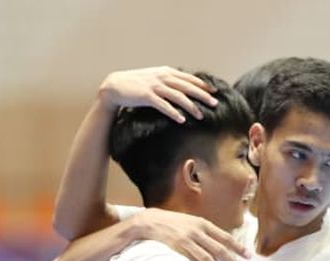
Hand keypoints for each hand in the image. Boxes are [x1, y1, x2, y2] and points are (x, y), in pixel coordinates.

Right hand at [99, 66, 218, 121]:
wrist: (114, 86)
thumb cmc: (135, 84)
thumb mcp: (154, 78)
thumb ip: (168, 81)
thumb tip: (182, 88)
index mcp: (166, 72)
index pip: (189, 78)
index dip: (202, 85)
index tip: (214, 91)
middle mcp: (162, 77)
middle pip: (187, 86)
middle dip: (202, 95)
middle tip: (214, 104)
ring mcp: (155, 86)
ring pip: (178, 96)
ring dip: (191, 106)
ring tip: (200, 116)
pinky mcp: (147, 96)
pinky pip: (163, 105)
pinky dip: (173, 112)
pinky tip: (181, 120)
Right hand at [135, 208, 250, 260]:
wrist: (151, 221)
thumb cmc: (174, 222)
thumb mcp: (192, 222)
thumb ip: (206, 232)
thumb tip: (221, 244)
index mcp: (203, 223)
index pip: (225, 237)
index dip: (238, 247)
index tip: (248, 256)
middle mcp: (197, 232)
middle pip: (219, 249)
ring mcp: (187, 241)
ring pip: (207, 258)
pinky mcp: (177, 250)